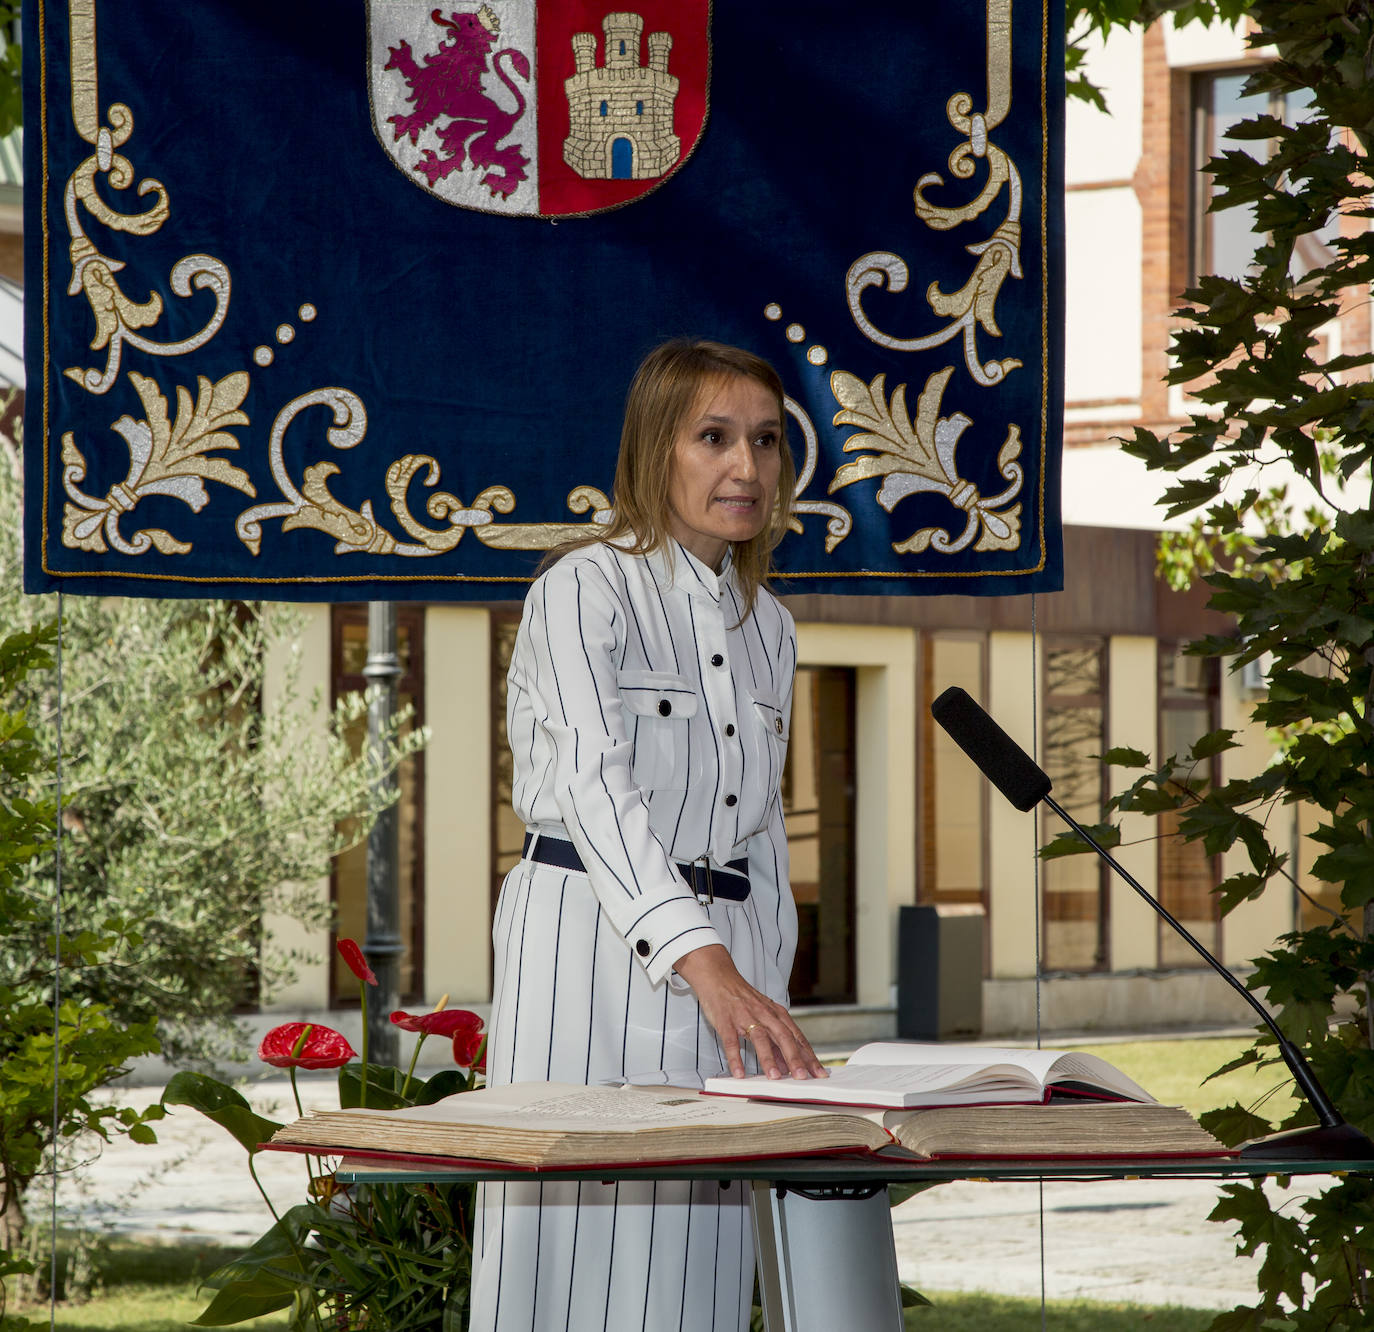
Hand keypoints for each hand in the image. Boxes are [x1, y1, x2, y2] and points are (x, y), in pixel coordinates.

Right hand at [673, 944, 827, 1080]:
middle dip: (794, 1058)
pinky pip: (731, 1041)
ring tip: (774, 1078)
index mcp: (776, 1014)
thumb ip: (776, 1041)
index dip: (808, 1055)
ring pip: (760, 1038)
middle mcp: (764, 1014)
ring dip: (768, 1058)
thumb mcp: (764, 1016)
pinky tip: (739, 1073)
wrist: (719, 977)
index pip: (796, 1037)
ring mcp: (744, 1017)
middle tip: (802, 1077)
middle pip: (783, 1037)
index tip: (819, 1073)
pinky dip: (736, 1058)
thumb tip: (787, 1066)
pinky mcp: (726, 1021)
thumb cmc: (743, 999)